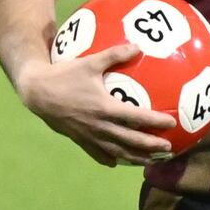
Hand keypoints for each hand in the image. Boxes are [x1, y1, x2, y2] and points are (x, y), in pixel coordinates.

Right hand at [15, 50, 176, 167]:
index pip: (137, 117)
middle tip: (169, 149)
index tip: (172, 123)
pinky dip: (109, 158)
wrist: (37, 92)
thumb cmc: (64, 75)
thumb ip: (115, 54)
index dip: (156, 121)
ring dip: (135, 157)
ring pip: (116, 151)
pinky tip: (118, 163)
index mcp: (105, 107)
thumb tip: (137, 46)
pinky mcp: (78, 139)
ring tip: (150, 161)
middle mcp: (99, 125)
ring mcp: (88, 135)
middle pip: (130, 140)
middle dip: (151, 146)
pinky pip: (97, 153)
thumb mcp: (90, 62)